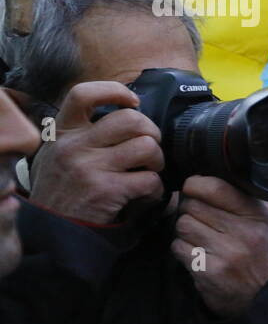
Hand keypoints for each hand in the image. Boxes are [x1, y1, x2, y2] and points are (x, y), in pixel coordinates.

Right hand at [27, 81, 165, 223]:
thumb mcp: (59, 156)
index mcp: (62, 133)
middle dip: (152, 132)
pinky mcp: (106, 190)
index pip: (83, 94)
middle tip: (150, 148)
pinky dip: (156, 189)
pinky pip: (150, 179)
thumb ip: (84, 136)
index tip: (133, 102)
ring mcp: (89, 167)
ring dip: (157, 160)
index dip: (115, 91)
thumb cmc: (63, 192)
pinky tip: (145, 195)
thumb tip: (127, 115)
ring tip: (149, 171)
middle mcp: (74, 146)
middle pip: (131, 119)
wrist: (54, 232)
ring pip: (147, 146)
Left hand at [171, 175, 267, 317]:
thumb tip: (210, 171)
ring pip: (183, 225)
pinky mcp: (210, 271)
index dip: (196, 185)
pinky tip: (198, 253)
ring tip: (201, 237)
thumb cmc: (257, 247)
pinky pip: (179, 247)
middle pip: (193, 205)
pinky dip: (182, 249)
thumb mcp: (264, 219)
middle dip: (190, 209)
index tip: (194, 188)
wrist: (259, 292)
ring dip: (185, 230)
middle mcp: (247, 233)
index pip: (215, 187)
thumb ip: (245, 195)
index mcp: (260, 214)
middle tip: (200, 218)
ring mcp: (229, 253)